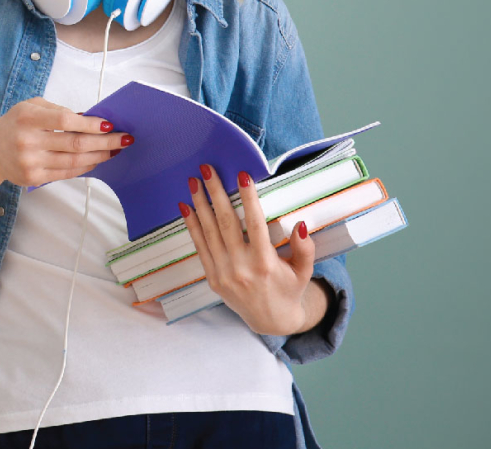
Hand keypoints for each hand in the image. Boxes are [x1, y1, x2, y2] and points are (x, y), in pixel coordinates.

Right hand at [0, 98, 132, 187]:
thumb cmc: (15, 124)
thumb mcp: (30, 106)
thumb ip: (58, 110)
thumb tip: (90, 119)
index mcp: (28, 118)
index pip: (65, 121)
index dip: (90, 124)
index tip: (109, 124)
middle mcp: (27, 141)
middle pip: (75, 144)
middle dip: (104, 142)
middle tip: (124, 139)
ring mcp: (30, 162)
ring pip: (74, 161)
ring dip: (99, 156)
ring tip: (114, 150)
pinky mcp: (33, 178)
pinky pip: (66, 173)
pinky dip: (85, 167)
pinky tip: (96, 160)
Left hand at [178, 164, 313, 335]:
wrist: (270, 321)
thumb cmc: (288, 290)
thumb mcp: (304, 271)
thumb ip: (305, 248)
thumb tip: (301, 224)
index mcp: (265, 263)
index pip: (255, 224)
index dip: (248, 198)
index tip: (242, 176)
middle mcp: (241, 267)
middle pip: (226, 223)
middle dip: (216, 193)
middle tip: (207, 169)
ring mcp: (223, 273)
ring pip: (209, 232)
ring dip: (200, 204)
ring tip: (194, 182)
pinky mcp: (212, 277)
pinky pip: (200, 246)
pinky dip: (192, 225)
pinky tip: (185, 207)